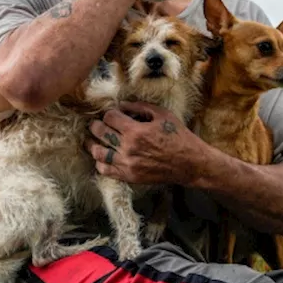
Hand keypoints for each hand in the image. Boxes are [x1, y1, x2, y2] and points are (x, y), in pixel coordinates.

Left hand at [85, 102, 208, 185]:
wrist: (190, 164)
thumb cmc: (179, 137)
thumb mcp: (162, 115)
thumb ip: (140, 107)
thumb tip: (122, 105)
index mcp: (136, 131)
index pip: (109, 117)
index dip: (109, 113)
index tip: (113, 114)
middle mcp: (128, 148)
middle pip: (100, 133)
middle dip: (96, 125)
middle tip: (97, 124)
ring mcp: (127, 164)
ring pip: (98, 153)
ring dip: (93, 144)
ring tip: (93, 140)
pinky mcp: (129, 176)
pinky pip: (105, 170)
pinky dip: (100, 162)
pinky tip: (103, 156)